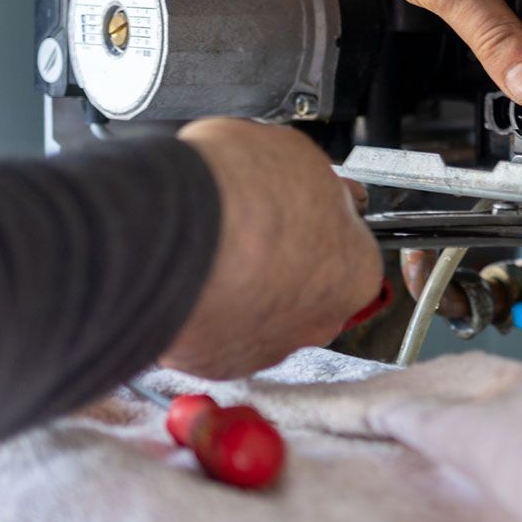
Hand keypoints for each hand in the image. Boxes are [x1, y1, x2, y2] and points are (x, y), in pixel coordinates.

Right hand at [166, 118, 381, 376]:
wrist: (165, 236)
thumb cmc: (236, 196)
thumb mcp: (298, 158)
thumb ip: (319, 187)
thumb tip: (320, 186)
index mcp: (356, 270)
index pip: (351, 250)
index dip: (320, 225)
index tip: (298, 211)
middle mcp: (321, 321)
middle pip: (310, 289)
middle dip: (284, 264)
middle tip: (251, 232)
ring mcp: (269, 347)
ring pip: (264, 316)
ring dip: (245, 290)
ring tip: (213, 254)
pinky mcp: (220, 364)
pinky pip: (220, 336)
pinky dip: (208, 312)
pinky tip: (191, 282)